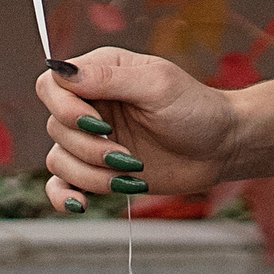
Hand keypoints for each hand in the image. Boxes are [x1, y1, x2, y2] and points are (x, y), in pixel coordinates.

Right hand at [37, 49, 237, 208]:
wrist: (221, 148)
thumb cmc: (196, 108)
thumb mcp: (157, 85)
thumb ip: (108, 78)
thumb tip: (61, 70)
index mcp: (101, 73)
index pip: (51, 85)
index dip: (65, 108)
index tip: (100, 125)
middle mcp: (91, 104)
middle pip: (54, 127)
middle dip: (89, 149)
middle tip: (126, 156)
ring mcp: (93, 139)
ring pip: (59, 159)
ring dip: (91, 175)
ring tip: (130, 174)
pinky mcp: (99, 170)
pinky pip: (61, 184)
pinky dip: (65, 196)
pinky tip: (82, 203)